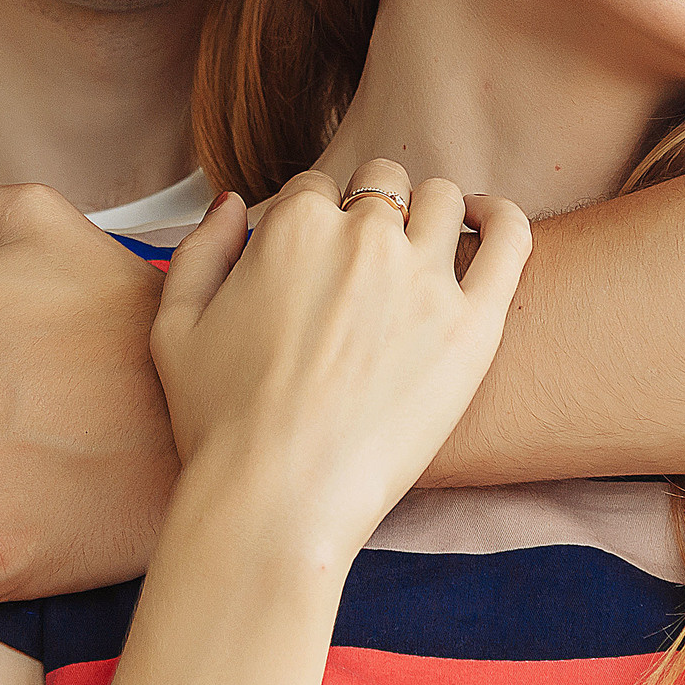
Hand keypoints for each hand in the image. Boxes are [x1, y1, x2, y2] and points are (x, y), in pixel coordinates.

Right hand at [152, 164, 531, 559]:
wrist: (278, 501)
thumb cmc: (218, 425)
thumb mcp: (174, 326)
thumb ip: (200, 249)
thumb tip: (235, 202)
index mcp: (294, 226)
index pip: (318, 187)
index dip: (314, 221)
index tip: (318, 263)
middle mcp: (364, 236)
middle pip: (384, 184)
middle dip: (373, 210)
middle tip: (367, 264)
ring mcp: (425, 278)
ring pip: (444, 201)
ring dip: (431, 214)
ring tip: (425, 250)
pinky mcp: (473, 324)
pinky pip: (511, 238)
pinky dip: (502, 218)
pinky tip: (487, 227)